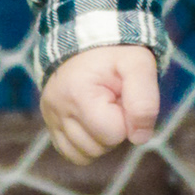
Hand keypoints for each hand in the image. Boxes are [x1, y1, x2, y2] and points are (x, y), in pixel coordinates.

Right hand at [39, 45, 160, 163]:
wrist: (87, 40)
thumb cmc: (116, 53)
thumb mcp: (139, 65)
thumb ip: (145, 100)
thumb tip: (140, 138)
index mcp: (78, 93)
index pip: (114, 133)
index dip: (127, 117)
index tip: (122, 95)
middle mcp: (57, 108)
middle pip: (100, 147)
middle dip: (115, 128)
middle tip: (113, 99)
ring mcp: (50, 117)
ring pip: (86, 155)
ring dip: (102, 138)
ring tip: (103, 108)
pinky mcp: (49, 124)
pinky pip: (72, 154)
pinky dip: (88, 144)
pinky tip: (93, 122)